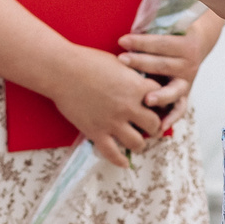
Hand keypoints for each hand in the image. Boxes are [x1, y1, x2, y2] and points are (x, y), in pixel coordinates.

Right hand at [46, 44, 166, 168]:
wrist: (62, 70)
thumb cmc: (88, 60)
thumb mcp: (119, 63)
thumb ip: (134, 77)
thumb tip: (143, 83)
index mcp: (137, 87)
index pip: (162, 99)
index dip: (161, 102)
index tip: (157, 105)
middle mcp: (128, 107)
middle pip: (154, 125)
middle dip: (154, 126)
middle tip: (150, 127)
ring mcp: (112, 122)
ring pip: (137, 143)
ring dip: (140, 143)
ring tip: (137, 142)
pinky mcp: (96, 132)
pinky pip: (113, 153)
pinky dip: (120, 160)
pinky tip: (125, 163)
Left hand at [116, 12, 222, 127]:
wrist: (198, 43)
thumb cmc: (173, 34)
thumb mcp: (167, 28)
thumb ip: (152, 30)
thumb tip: (126, 30)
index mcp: (185, 45)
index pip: (161, 43)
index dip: (141, 42)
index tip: (121, 40)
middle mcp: (188, 64)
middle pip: (163, 64)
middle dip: (141, 63)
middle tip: (122, 61)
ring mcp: (187, 81)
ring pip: (173, 90)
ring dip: (159, 95)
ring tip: (146, 100)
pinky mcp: (184, 94)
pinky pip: (180, 109)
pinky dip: (171, 119)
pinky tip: (159, 127)